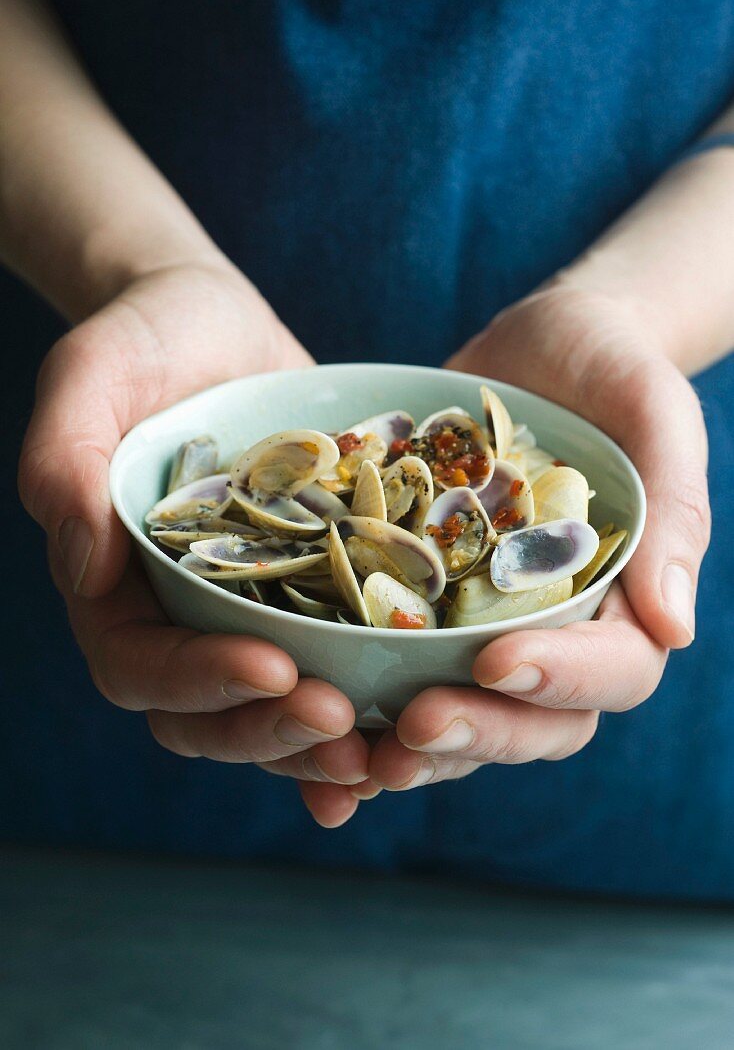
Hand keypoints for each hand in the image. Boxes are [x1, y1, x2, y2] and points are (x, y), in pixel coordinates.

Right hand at [19, 263, 368, 825]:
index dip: (199, 680)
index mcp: (116, 587)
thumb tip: (82, 569)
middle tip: (341, 723)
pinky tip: (414, 733)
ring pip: (274, 708)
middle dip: (270, 731)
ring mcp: (251, 609)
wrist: (213, 322)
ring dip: (321, 745)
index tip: (272, 668)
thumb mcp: (90, 376)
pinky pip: (333, 663)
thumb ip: (64, 464)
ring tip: (387, 752)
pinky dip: (366, 711)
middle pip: (209, 713)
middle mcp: (180, 615)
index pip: (140, 665)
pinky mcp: (311, 590)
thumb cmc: (142, 339)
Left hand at [368, 285, 710, 790]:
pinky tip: (309, 726)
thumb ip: (673, 513)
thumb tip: (674, 630)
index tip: (497, 661)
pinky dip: (360, 707)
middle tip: (411, 726)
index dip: (559, 678)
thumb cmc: (613, 367)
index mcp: (624, 602)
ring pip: (461, 713)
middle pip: (533, 718)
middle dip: (476, 731)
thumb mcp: (654, 414)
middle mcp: (554, 630)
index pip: (612, 670)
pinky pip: (394, 665)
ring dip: (412, 747)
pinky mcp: (421, 601)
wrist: (540, 348)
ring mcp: (484, 624)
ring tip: (354, 756)